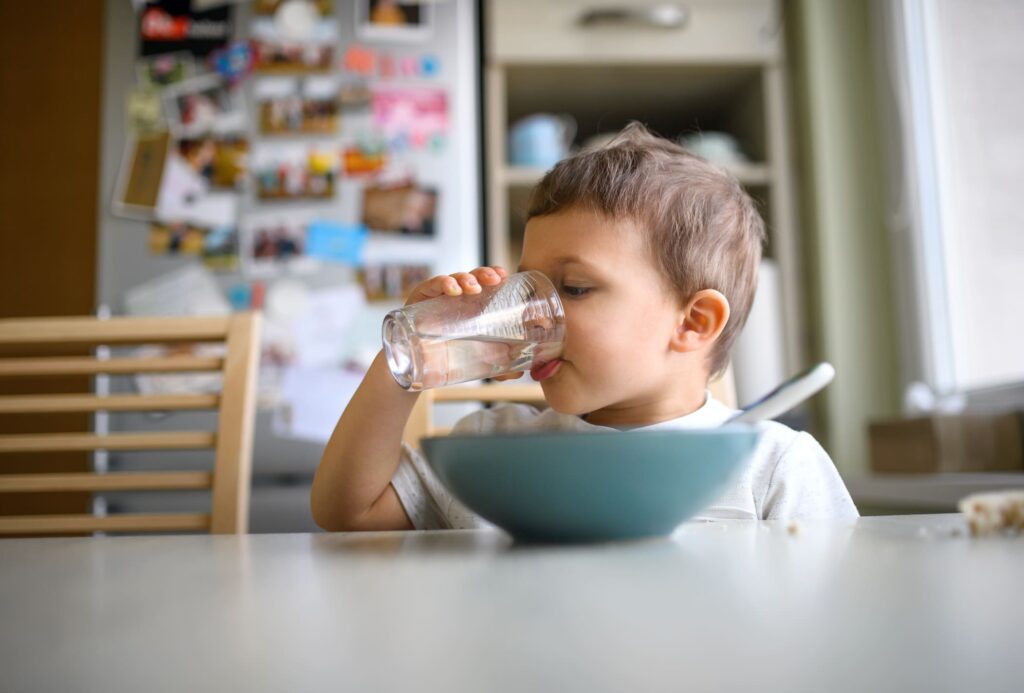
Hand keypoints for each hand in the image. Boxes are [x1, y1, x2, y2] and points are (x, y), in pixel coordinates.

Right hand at [402, 266, 526, 383]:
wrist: (416, 370)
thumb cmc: (446, 359)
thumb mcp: (476, 361)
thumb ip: (499, 368)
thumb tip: (520, 373)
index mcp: (471, 306)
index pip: (485, 283)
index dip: (494, 275)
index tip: (505, 275)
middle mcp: (455, 298)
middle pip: (472, 277)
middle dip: (484, 274)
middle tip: (494, 279)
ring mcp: (437, 297)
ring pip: (454, 278)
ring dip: (466, 279)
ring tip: (474, 288)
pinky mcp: (419, 300)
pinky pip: (431, 286)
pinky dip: (443, 284)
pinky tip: (453, 290)